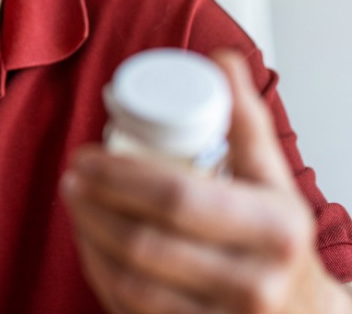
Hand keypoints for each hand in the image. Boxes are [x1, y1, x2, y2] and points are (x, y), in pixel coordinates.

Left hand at [61, 50, 351, 313]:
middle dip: (93, 205)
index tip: (86, 156)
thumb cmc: (280, 240)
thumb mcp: (274, 180)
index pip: (178, 197)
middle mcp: (253, 284)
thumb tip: (221, 61)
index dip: (119, 176)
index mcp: (274, 230)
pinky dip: (100, 274)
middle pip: (145, 243)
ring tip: (73, 203)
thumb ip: (247, 120)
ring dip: (88, 238)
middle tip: (71, 177)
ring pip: (130, 283)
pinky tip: (89, 244)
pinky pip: (130, 311)